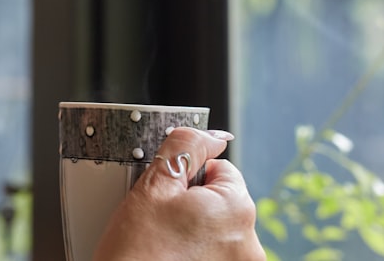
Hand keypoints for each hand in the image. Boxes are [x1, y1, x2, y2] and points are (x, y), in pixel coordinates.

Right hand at [93, 127, 264, 260]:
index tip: (167, 199)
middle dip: (193, 207)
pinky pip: (217, 256)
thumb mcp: (154, 187)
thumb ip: (186, 148)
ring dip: (196, 234)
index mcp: (236, 208)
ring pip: (218, 233)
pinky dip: (198, 256)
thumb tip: (212, 135)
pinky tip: (173, 259)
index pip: (221, 171)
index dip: (188, 179)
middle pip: (221, 203)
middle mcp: (249, 243)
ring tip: (165, 246)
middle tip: (161, 224)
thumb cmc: (134, 253)